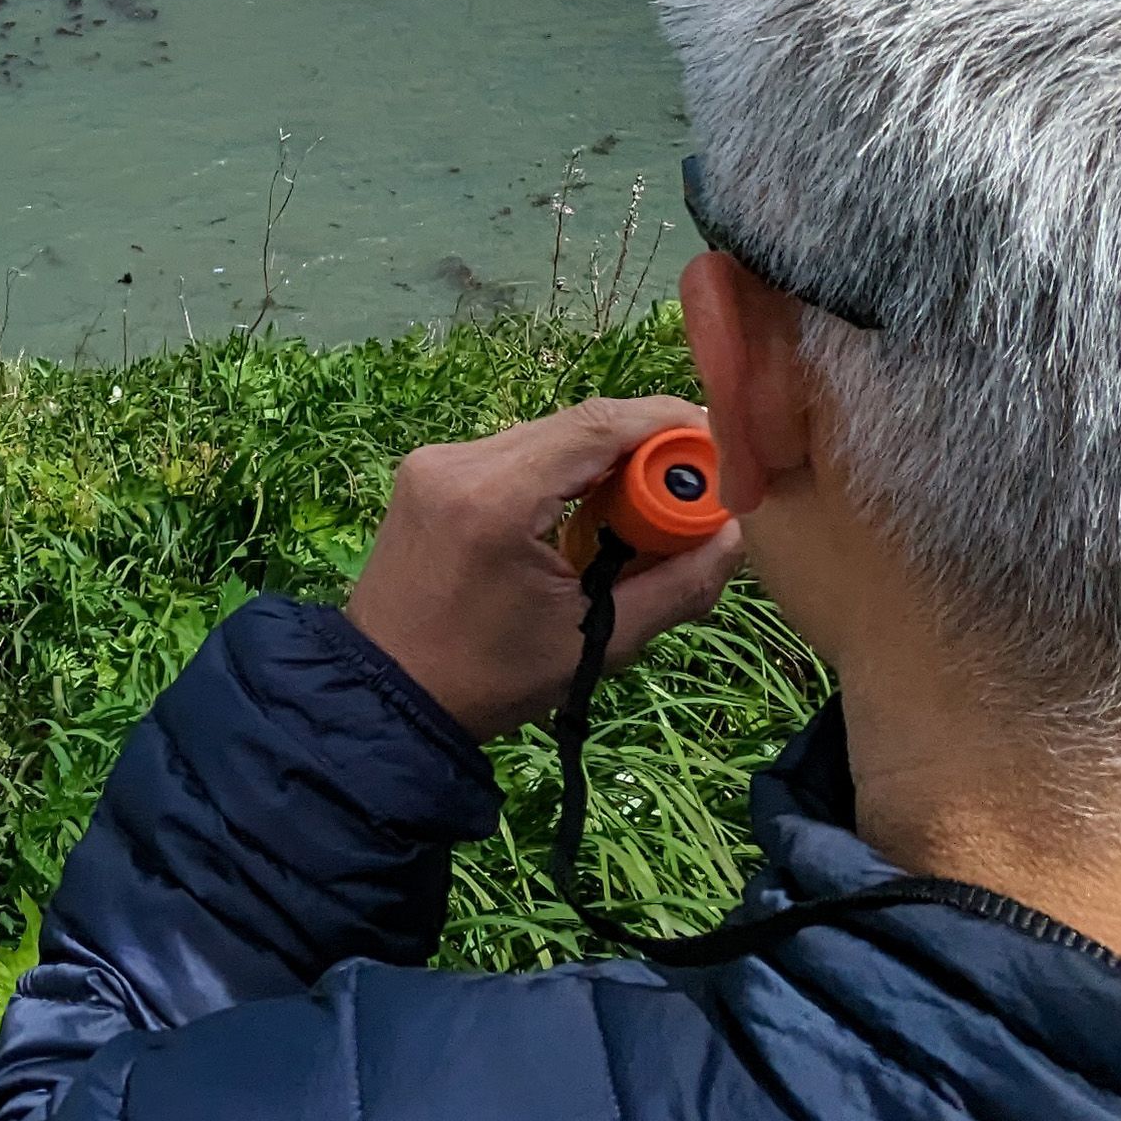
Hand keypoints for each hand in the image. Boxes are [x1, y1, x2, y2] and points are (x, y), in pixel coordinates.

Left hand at [343, 395, 748, 738]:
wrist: (385, 696)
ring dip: (602, 461)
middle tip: (694, 489)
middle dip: (643, 448)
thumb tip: (735, 534)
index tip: (720, 444)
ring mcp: (435, 460)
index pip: (598, 426)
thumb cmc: (490, 681)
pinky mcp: (427, 471)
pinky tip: (588, 513)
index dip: (668, 424)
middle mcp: (457, 460)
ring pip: (546, 435)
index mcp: (494, 498)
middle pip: (575, 424)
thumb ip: (677, 585)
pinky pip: (514, 453)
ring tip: (643, 511)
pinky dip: (560, 472)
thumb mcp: (597, 643)